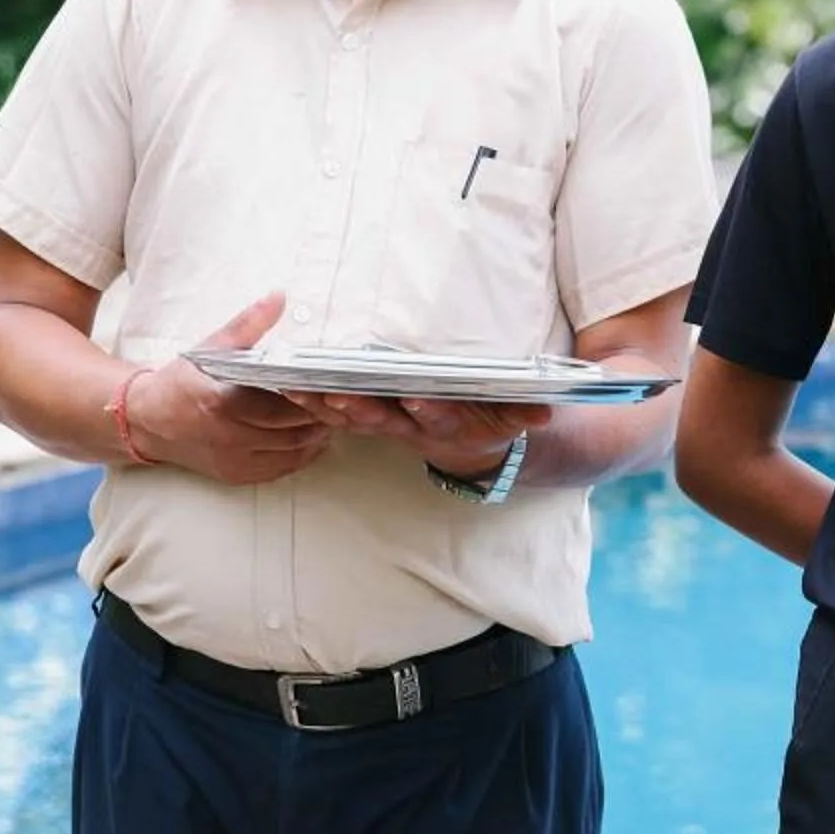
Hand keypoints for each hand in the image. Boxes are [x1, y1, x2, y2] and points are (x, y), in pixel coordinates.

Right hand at [129, 293, 332, 485]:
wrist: (147, 421)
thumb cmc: (181, 382)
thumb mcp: (212, 346)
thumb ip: (248, 323)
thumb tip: (278, 298)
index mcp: (223, 403)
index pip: (285, 405)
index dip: (313, 397)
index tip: (330, 384)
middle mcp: (229, 436)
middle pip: (296, 430)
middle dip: (322, 416)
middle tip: (339, 399)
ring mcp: (233, 460)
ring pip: (294, 451)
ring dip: (317, 434)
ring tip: (327, 414)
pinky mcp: (236, 475)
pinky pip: (281, 468)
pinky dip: (302, 453)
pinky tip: (309, 434)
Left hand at [280, 390, 553, 481]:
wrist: (473, 449)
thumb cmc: (491, 421)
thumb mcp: (513, 419)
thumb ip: (526, 412)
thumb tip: (547, 410)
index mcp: (447, 426)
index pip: (436, 418)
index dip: (425, 411)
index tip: (415, 399)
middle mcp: (412, 430)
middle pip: (382, 421)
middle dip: (359, 408)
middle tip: (337, 394)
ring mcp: (388, 427)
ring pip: (352, 419)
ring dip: (324, 405)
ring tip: (296, 386)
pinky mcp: (369, 421)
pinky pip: (336, 415)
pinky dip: (312, 402)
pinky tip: (286, 384)